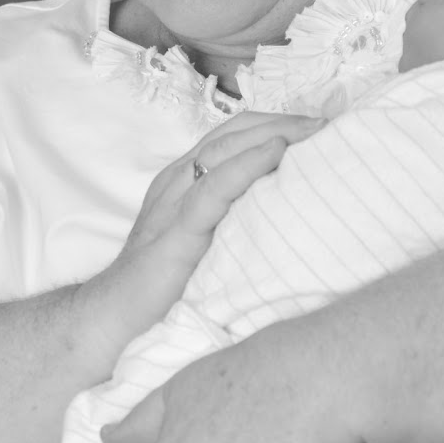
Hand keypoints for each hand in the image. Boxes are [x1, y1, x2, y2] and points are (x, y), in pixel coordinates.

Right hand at [79, 113, 322, 353]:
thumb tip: (294, 218)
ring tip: (314, 129)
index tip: (322, 126)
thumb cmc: (162, 289)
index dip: (278, 123)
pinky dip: (245, 167)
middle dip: (283, 121)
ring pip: (222, 150)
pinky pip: (212, 190)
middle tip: (330, 122)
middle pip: (233, 133)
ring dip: (273, 133)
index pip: (234, 135)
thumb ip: (235, 223)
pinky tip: (275, 154)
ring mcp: (173, 204)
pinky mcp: (174, 233)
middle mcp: (178, 183)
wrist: (113, 321)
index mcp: (185, 182)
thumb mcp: (207, 244)